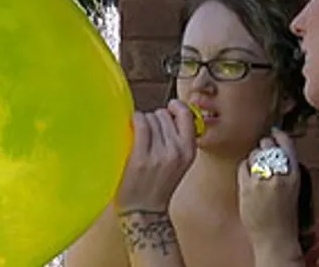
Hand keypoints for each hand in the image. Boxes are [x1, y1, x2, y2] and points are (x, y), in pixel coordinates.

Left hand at [115, 99, 196, 213]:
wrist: (144, 212)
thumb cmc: (158, 186)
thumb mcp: (180, 164)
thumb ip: (179, 140)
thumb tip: (169, 113)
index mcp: (189, 151)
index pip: (186, 115)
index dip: (176, 107)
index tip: (170, 107)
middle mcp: (176, 151)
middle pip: (163, 115)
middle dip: (154, 119)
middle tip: (148, 134)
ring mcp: (159, 154)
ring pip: (150, 118)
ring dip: (142, 122)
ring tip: (139, 138)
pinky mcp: (141, 158)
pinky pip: (140, 124)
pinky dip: (133, 121)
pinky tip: (130, 129)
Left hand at [237, 129, 300, 246]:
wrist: (275, 238)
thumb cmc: (285, 216)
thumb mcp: (294, 188)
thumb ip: (286, 169)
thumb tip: (274, 149)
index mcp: (294, 176)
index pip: (287, 145)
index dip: (279, 135)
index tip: (274, 132)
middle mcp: (279, 176)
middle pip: (268, 146)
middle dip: (264, 146)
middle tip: (263, 155)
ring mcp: (262, 181)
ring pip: (254, 155)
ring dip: (254, 159)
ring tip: (258, 172)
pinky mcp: (247, 187)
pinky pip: (243, 166)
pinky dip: (244, 169)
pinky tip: (249, 178)